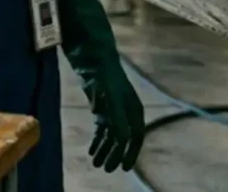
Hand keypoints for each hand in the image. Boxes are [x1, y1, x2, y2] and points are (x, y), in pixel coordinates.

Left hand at [87, 57, 144, 172]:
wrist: (93, 60)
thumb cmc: (105, 77)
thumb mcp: (112, 99)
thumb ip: (117, 119)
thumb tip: (123, 141)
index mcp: (135, 110)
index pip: (136, 137)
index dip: (131, 153)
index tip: (124, 167)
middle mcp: (127, 113)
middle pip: (123, 139)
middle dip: (115, 155)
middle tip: (106, 169)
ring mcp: (114, 111)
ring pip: (111, 136)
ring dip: (104, 150)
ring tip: (95, 163)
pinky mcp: (103, 109)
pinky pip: (102, 130)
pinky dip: (98, 140)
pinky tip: (91, 150)